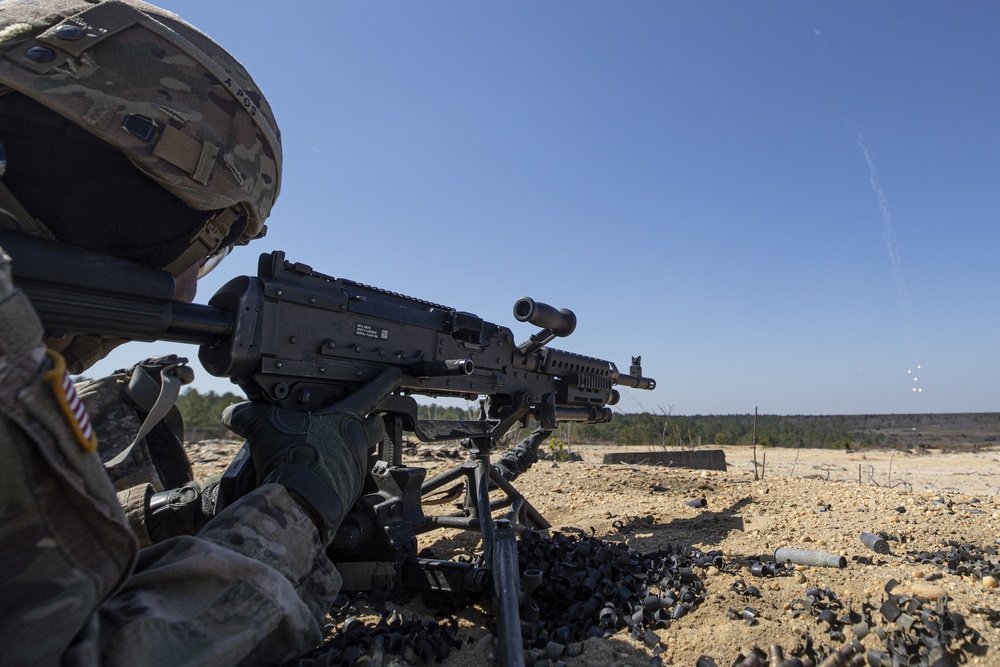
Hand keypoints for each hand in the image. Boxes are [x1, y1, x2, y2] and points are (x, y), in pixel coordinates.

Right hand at [221, 369, 399, 543]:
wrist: (298, 500)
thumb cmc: (290, 457)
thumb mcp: (262, 427)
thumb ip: (247, 415)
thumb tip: (231, 412)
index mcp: (342, 421)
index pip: (370, 394)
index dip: (383, 382)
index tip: (395, 375)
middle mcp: (354, 444)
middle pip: (376, 427)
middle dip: (374, 423)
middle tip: (366, 422)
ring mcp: (354, 470)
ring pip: (359, 456)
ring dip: (346, 455)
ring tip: (324, 458)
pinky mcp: (348, 494)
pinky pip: (346, 482)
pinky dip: (333, 480)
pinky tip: (314, 482)